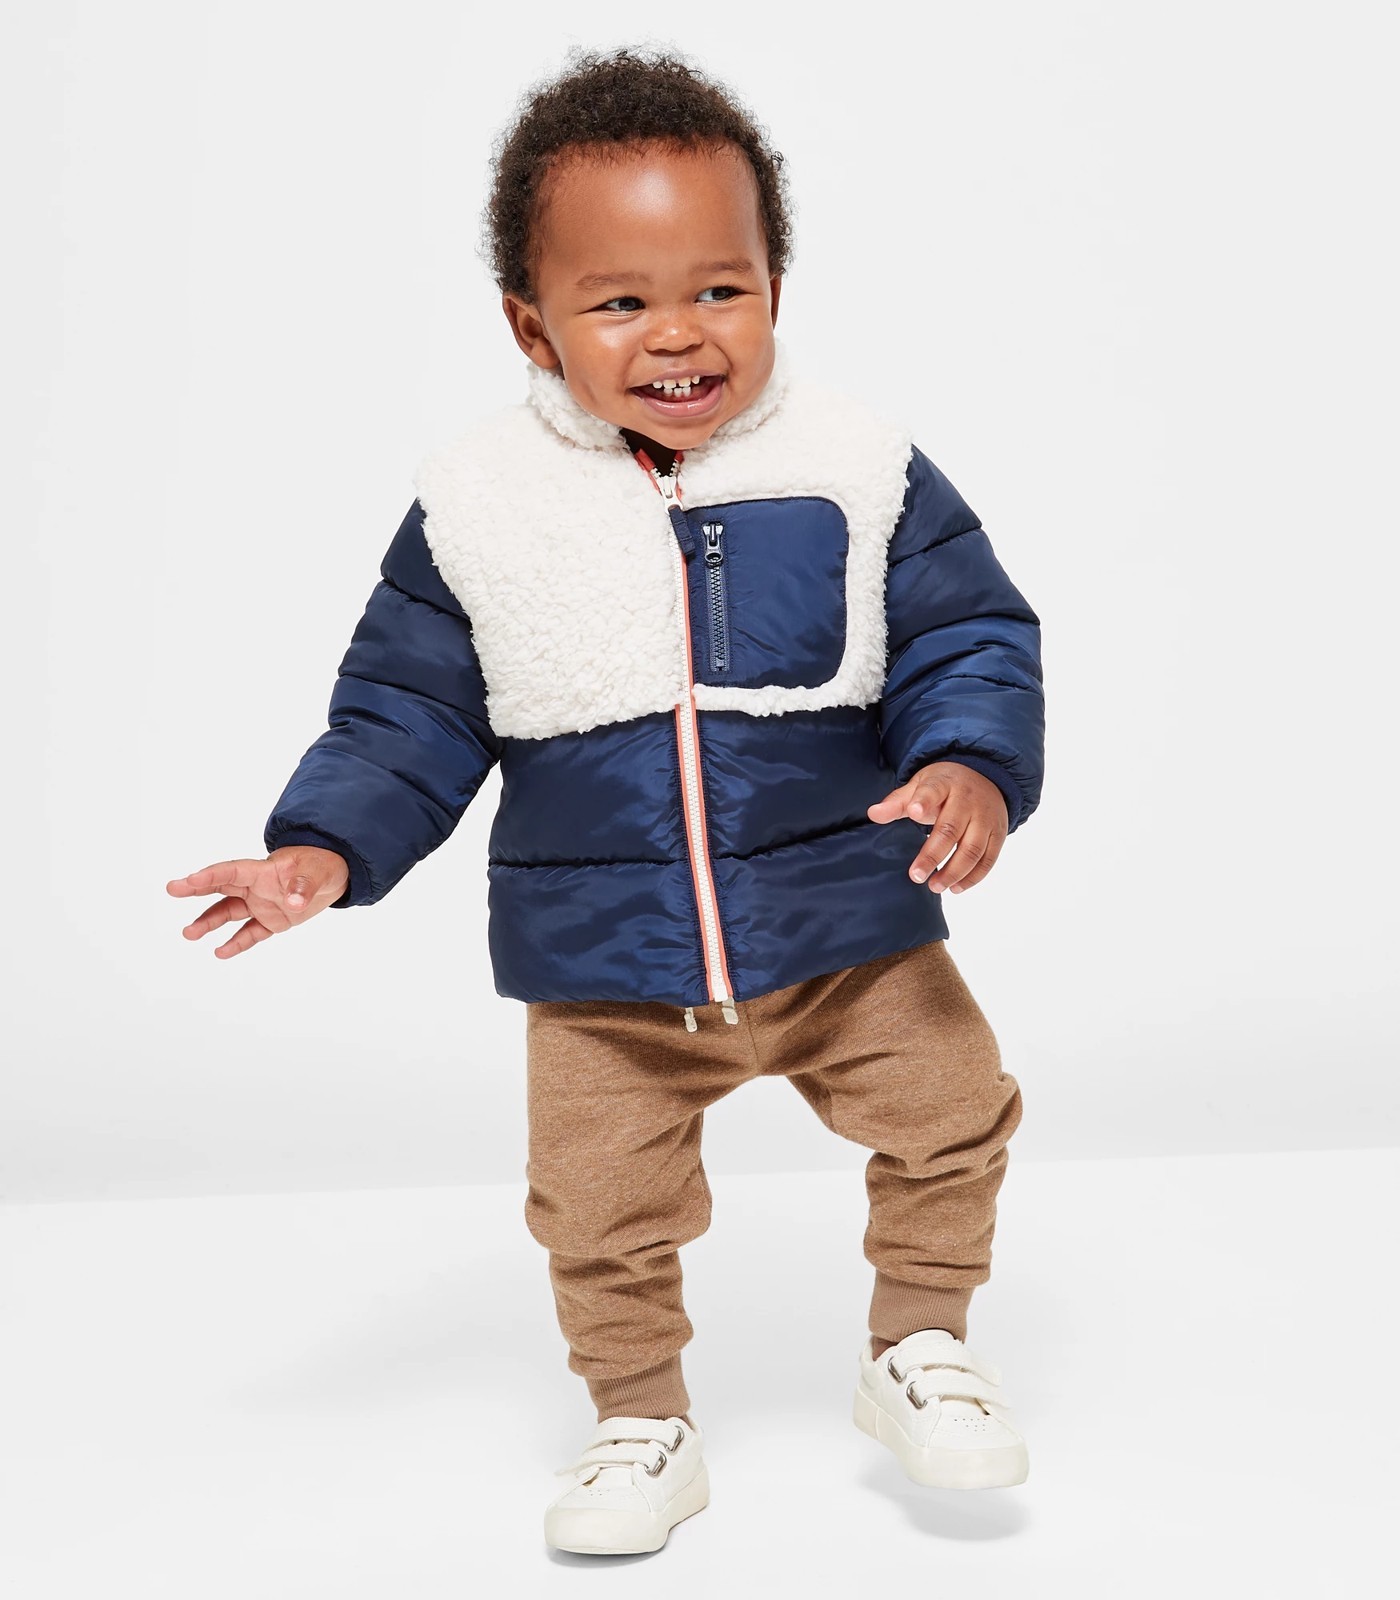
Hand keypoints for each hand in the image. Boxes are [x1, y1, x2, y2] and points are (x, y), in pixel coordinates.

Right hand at [166, 846, 350, 958]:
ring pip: (230, 913)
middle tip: (171, 889)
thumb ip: (304, 886)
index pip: (232, 871)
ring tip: (188, 934)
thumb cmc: (322, 864)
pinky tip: (221, 952)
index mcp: (263, 870)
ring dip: (209, 922)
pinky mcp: (272, 921)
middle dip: (196, 889)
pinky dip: (237, 943)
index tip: (188, 880)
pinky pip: (250, 933)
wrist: (335, 874)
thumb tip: (293, 902)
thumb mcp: (318, 871)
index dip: (211, 875)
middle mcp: (256, 887)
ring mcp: (262, 904)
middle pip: (221, 888)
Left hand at [867, 762, 1007, 895]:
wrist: (985, 777)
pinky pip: (988, 859)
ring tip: (934, 886)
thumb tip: (872, 814)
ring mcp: (986, 817)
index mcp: (945, 783)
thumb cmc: (945, 786)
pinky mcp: (998, 833)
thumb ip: (897, 802)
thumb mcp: (921, 785)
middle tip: (916, 876)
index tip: (914, 812)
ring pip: (972, 849)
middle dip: (933, 855)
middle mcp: (968, 800)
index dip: (924, 801)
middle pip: (951, 829)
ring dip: (954, 871)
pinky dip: (973, 877)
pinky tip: (955, 888)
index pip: (933, 791)